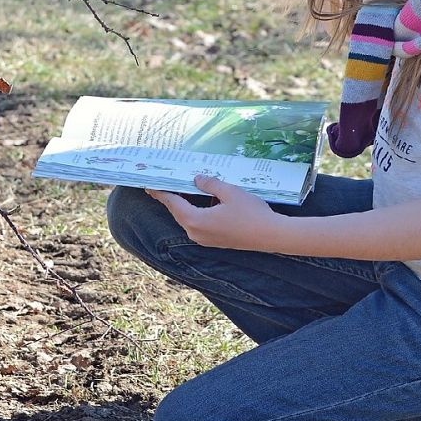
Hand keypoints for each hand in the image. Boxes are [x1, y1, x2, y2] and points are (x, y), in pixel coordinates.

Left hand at [145, 175, 281, 250]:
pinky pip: (199, 224)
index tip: (149, 184)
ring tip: (185, 187)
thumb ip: (210, 184)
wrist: (271, 235)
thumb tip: (196, 179)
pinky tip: (204, 200)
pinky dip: (197, 211)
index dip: (160, 192)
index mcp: (196, 220)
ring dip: (186, 203)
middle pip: (179, 212)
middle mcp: (196, 233)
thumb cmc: (251, 213)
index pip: (172, 203)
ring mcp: (205, 239)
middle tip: (166, 182)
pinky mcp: (214, 241)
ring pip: (189, 218)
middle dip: (172, 197)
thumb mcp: (229, 191)